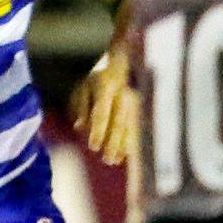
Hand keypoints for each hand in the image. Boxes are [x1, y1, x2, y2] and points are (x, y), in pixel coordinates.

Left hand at [71, 51, 136, 166]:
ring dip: (123, 146)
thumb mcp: (85, 87)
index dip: (98, 131)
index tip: (93, 147)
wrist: (126, 62)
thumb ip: (81, 106)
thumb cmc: (99, 78)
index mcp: (106, 88)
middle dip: (113, 143)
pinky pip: (138, 127)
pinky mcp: (142, 108)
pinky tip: (128, 154)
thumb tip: (79, 127)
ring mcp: (135, 101)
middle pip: (118, 123)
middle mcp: (123, 95)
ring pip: (130, 127)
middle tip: (106, 160)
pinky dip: (133, 142)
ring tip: (116, 161)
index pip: (102, 113)